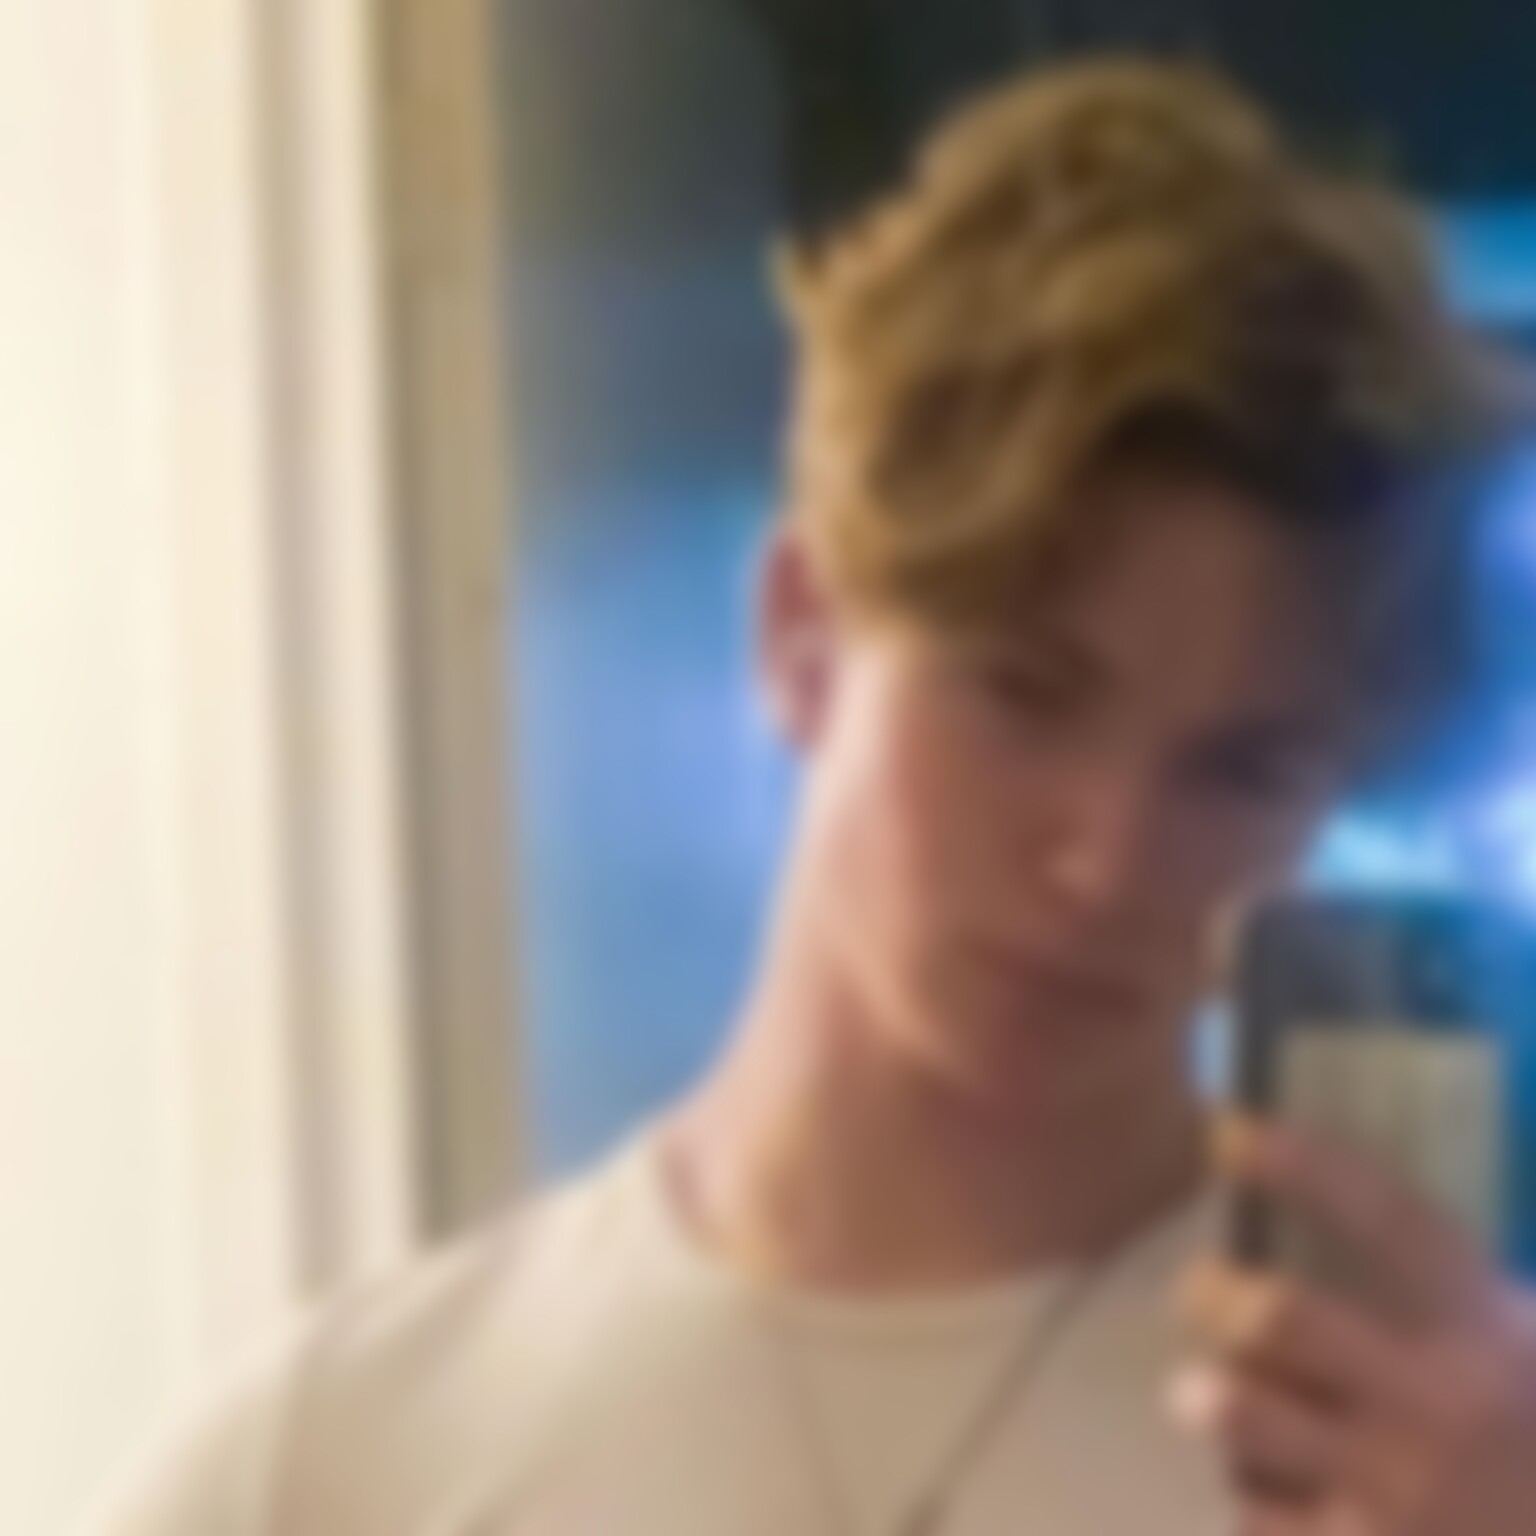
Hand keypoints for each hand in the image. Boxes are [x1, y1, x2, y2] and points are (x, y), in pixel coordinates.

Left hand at [1171, 1117, 1535, 1535]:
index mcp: (1482, 1329)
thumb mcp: (1520, 1345)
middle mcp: (1439, 1403)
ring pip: (1245, 1413)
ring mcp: (1399, 1493)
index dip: (1305, 1167)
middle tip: (1198, 1288)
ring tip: (1200, 1393)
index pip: (1386, 1220)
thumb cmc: (1531, 1441)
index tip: (1226, 1131)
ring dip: (1211, 1395)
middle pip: (1283, 1316)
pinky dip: (1249, 1496)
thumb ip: (1436, 1286)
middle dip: (1218, 1293)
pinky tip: (1263, 1488)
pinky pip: (1256, 1512)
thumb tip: (1320, 1196)